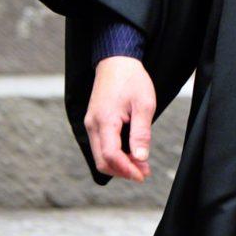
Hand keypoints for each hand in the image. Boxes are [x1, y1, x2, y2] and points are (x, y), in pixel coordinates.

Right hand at [84, 57, 155, 181]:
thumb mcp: (144, 104)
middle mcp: (92, 125)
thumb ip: (141, 133)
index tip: (142, 175)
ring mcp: (91, 123)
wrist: (117, 60)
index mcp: (104, 121)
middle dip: (123, 171)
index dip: (127, 170)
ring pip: (100, 154)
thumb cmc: (131, 79)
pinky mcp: (94, 121)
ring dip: (119, 163)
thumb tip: (140, 158)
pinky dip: (115, 153)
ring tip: (141, 164)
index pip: (111, 156)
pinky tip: (131, 152)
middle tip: (144, 172)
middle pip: (102, 161)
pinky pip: (101, 144)